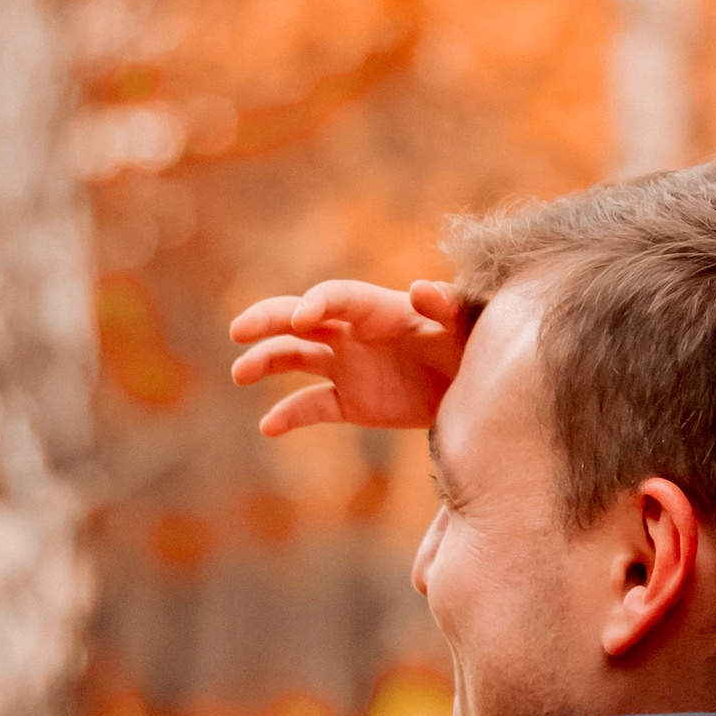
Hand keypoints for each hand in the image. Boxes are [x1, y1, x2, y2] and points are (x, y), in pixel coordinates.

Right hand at [228, 279, 466, 436]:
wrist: (477, 388)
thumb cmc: (473, 344)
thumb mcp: (466, 325)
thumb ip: (447, 306)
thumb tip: (420, 289)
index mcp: (379, 309)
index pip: (338, 297)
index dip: (318, 302)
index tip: (301, 316)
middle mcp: (353, 333)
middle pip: (300, 319)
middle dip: (269, 319)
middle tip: (238, 329)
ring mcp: (347, 366)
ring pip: (295, 357)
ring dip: (266, 361)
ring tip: (240, 372)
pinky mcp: (350, 402)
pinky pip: (312, 406)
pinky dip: (289, 415)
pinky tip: (268, 426)